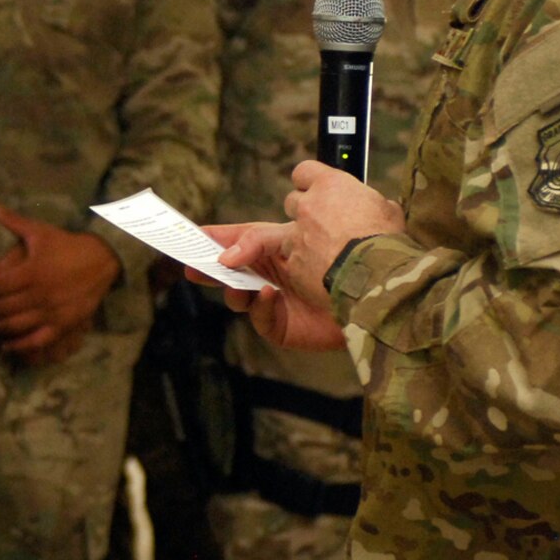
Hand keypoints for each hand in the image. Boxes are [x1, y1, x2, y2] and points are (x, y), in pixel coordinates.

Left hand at [0, 198, 121, 360]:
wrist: (102, 260)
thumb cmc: (66, 245)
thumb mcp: (39, 231)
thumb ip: (11, 220)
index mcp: (31, 271)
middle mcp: (39, 294)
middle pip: (1, 308)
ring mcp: (51, 312)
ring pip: (15, 326)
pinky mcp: (62, 325)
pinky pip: (36, 341)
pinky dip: (19, 346)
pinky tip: (6, 346)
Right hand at [193, 222, 346, 350]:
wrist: (369, 290)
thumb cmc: (336, 255)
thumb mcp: (288, 235)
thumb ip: (253, 241)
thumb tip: (224, 257)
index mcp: (274, 246)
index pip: (237, 239)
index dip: (215, 237)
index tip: (190, 234)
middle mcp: (270, 272)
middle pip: (230, 270)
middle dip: (209, 268)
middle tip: (189, 266)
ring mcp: (274, 299)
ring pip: (239, 296)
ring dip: (231, 289)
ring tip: (232, 284)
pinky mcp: (281, 325)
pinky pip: (261, 316)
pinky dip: (261, 306)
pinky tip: (269, 294)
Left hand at [270, 160, 403, 302]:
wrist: (377, 276)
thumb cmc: (387, 240)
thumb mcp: (388, 210)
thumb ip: (369, 202)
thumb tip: (371, 206)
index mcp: (329, 186)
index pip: (303, 171)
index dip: (309, 182)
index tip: (316, 190)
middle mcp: (307, 206)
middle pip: (292, 201)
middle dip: (305, 212)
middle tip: (324, 226)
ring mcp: (297, 235)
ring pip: (290, 234)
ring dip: (304, 242)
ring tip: (327, 255)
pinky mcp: (293, 263)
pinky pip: (293, 263)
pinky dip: (305, 268)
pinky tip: (324, 274)